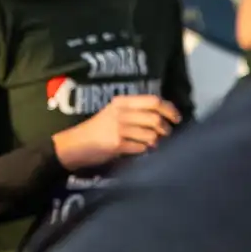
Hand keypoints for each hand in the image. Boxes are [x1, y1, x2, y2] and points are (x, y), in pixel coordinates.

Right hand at [50, 94, 180, 172]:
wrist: (74, 145)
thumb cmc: (97, 129)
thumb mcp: (113, 113)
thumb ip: (135, 111)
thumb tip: (163, 117)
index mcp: (121, 102)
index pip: (153, 101)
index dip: (169, 109)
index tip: (176, 118)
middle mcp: (121, 113)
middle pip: (155, 118)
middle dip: (165, 129)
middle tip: (165, 134)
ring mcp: (119, 129)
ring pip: (151, 135)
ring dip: (155, 141)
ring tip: (152, 143)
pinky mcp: (117, 144)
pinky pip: (141, 147)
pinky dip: (144, 150)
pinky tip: (140, 150)